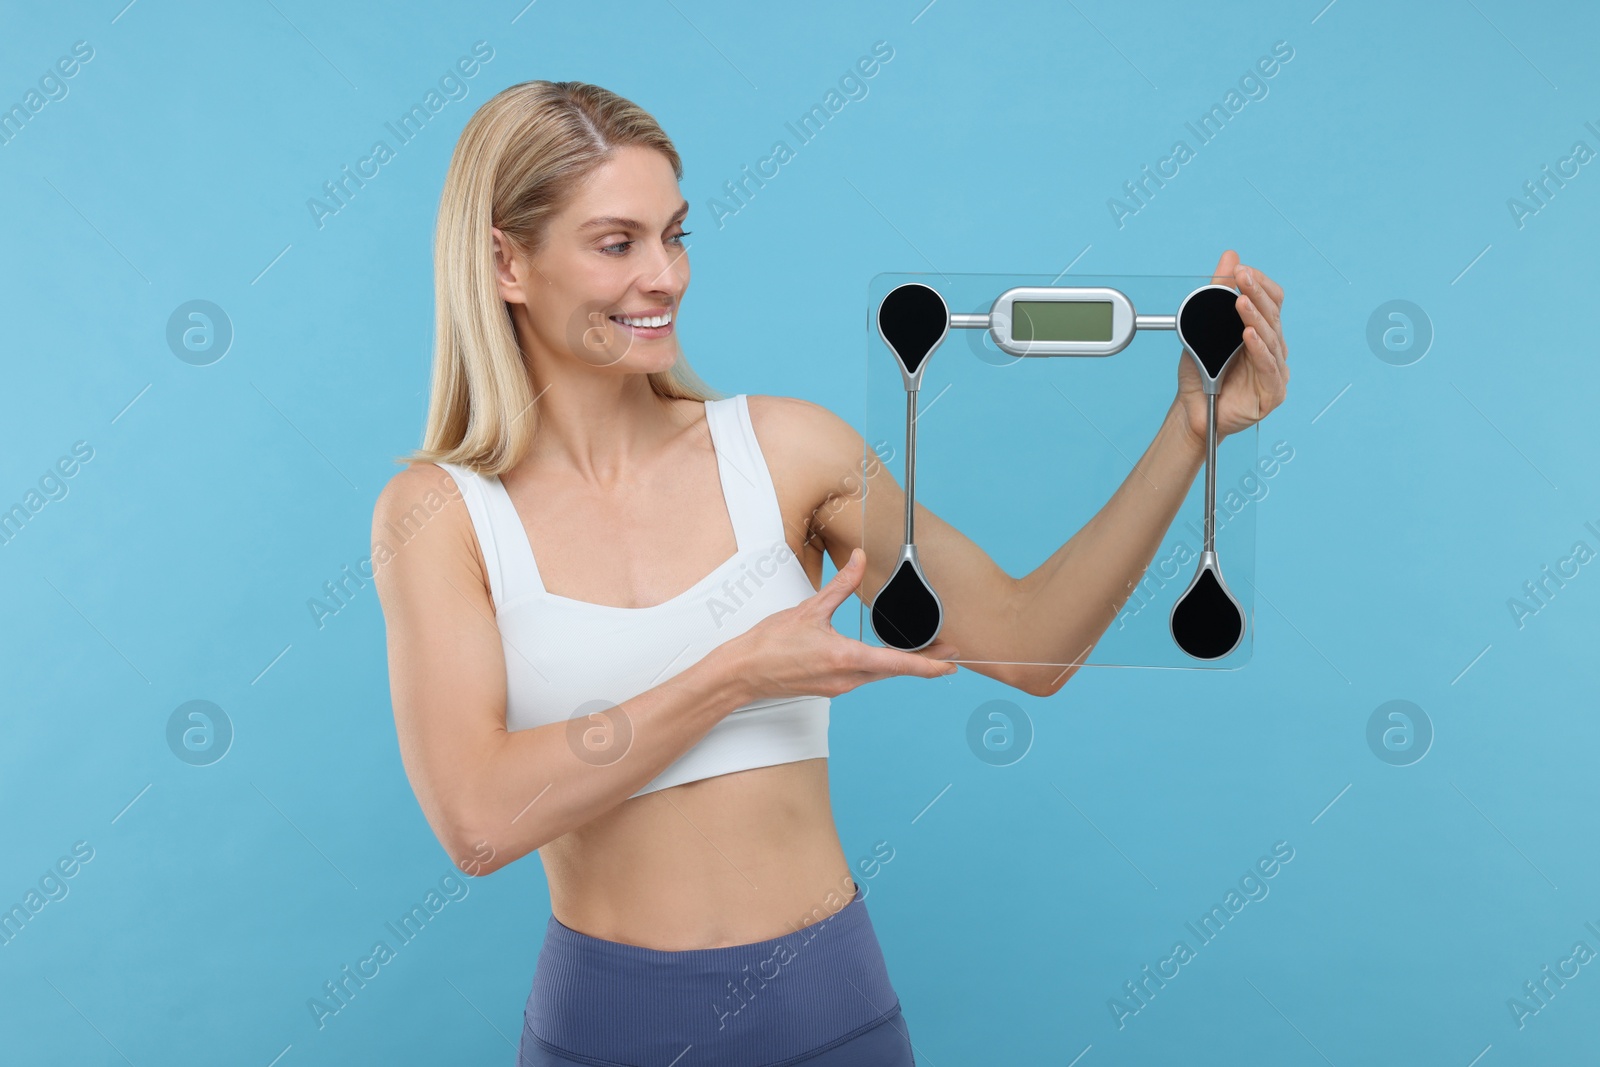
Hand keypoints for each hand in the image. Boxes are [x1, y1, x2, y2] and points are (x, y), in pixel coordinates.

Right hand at [713, 547, 959, 701]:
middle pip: (894, 670)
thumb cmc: (769, 643)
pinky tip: (882, 657)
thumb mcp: (809, 608)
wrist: (742, 673)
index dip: (929, 664)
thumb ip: (841, 584)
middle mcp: (846, 678)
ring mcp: (838, 687)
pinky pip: (862, 677)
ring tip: (922, 652)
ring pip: (878, 674)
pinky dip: (878, 667)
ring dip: (900, 664)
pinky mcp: (830, 689)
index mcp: (845, 658)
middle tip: (949, 652)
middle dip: (923, 662)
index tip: (951, 663)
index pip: (897, 663)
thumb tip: (860, 559)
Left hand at [1175, 250, 1288, 448]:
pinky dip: (1258, 349)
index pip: (1272, 301)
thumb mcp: (1205, 328)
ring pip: (1271, 339)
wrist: (1192, 411)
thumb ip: (1217, 292)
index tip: (1241, 270)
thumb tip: (1230, 256)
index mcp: (1262, 332)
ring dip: (1255, 318)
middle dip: (1256, 293)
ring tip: (1241, 302)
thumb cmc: (1203, 372)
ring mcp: (1275, 370)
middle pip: (1272, 316)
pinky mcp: (1272, 393)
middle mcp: (1272, 349)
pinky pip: (1268, 367)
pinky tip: (1248, 336)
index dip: (1260, 284)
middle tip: (1242, 276)